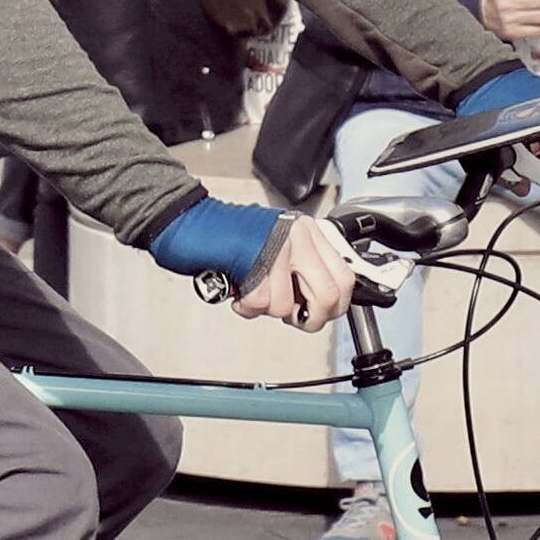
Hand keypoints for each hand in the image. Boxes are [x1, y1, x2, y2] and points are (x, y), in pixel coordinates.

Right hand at [232, 212, 354, 330]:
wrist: (195, 221)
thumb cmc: (233, 236)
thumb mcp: (281, 243)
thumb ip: (306, 266)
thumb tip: (324, 303)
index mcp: (308, 231)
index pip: (345, 277)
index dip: (336, 306)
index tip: (320, 313)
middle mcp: (297, 236)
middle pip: (328, 295)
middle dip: (310, 318)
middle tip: (295, 317)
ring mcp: (276, 248)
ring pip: (287, 305)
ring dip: (267, 310)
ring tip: (256, 294)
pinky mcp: (254, 261)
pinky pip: (260, 303)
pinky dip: (247, 307)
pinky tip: (241, 292)